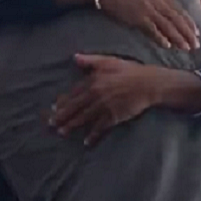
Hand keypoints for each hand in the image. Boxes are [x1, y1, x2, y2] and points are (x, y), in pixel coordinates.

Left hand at [52, 54, 173, 144]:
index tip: (54, 107)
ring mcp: (104, 106)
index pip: (73, 93)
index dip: (63, 101)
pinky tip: (86, 142)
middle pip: (74, 107)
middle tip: (51, 124)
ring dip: (72, 126)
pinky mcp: (114, 116)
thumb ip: (91, 60)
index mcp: (92, 81)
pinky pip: (100, 127)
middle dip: (62, 116)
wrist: (149, 84)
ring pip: (84, 118)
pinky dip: (93, 135)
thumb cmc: (131, 71)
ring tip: (62, 132)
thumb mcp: (109, 61)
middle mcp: (95, 94)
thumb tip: (75, 58)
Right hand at [95, 0, 199, 50]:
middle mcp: (157, 1)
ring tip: (186, 48)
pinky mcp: (137, 17)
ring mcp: (147, 10)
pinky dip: (160, 38)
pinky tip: (167, 45)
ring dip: (178, 38)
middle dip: (188, 34)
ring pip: (167, 26)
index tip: (197, 34)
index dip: (190, 23)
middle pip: (177, 20)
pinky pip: (152, 30)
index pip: (180, 11)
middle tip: (196, 46)